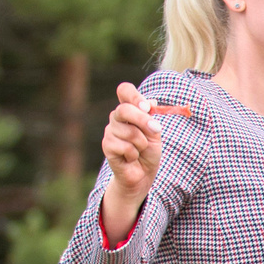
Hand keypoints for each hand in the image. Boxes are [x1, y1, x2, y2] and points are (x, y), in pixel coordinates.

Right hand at [100, 82, 162, 197]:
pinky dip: (134, 155)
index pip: (124, 90)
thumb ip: (151, 117)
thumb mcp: (154, 132)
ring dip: (142, 144)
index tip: (146, 107)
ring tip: (139, 150)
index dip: (134, 96)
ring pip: (130, 132)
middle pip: (124, 109)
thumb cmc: (148, 151)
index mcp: (129, 109)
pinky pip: (126, 147)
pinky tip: (131, 158)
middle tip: (155, 130)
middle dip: (143, 120)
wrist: (142, 174)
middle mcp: (116, 117)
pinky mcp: (107, 146)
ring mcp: (110, 131)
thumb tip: (151, 102)